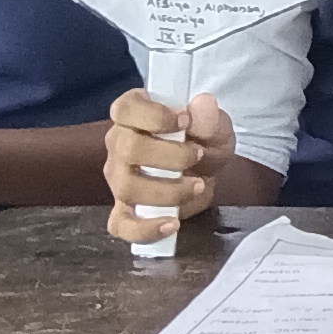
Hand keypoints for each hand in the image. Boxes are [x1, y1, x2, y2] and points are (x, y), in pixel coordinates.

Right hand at [105, 88, 233, 244]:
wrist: (207, 168)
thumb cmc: (201, 138)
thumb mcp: (214, 125)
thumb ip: (209, 117)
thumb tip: (203, 105)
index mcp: (133, 115)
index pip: (125, 109)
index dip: (154, 116)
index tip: (185, 121)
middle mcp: (118, 144)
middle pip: (127, 149)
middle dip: (169, 156)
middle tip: (198, 155)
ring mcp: (118, 178)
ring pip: (127, 187)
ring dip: (167, 190)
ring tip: (197, 185)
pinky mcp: (124, 208)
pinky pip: (120, 225)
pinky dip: (144, 228)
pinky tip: (171, 223)